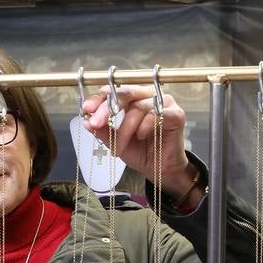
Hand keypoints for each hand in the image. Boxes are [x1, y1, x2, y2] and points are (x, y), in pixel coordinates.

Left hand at [81, 84, 201, 207]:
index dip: (98, 98)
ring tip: (120, 146)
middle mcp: (148, 96)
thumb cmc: (141, 152)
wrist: (161, 171)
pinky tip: (140, 136)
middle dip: (107, 109)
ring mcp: (164, 103)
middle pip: (125, 92)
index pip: (113, 91)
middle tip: (95, 123)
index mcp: (133, 98)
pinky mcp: (176, 114)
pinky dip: (144, 126)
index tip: (85, 109)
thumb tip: (86, 121)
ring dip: (125, 128)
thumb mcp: (116, 142)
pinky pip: (155, 114)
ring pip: (138, 108)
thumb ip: (103, 130)